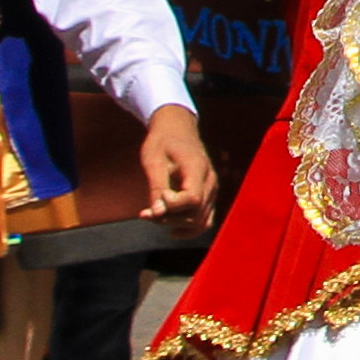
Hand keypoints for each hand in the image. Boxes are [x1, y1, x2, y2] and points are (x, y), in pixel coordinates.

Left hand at [139, 104, 219, 228]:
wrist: (177, 128)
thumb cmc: (162, 142)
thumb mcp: (153, 159)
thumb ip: (156, 187)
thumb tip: (157, 213)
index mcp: (197, 168)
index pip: (193, 199)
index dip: (173, 205)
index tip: (158, 194)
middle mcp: (210, 180)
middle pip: (196, 214)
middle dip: (169, 218)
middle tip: (147, 211)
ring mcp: (212, 189)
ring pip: (201, 220)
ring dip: (176, 225)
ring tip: (156, 216)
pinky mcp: (209, 195)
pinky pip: (206, 220)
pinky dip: (190, 229)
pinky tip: (172, 230)